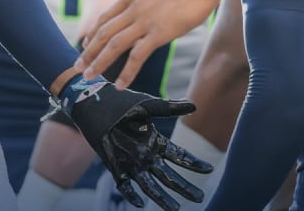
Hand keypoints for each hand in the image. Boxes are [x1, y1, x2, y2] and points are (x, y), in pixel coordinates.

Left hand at [57, 79, 211, 210]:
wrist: (94, 104)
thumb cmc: (122, 103)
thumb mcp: (148, 106)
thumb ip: (170, 108)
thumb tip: (194, 105)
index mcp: (156, 142)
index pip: (179, 156)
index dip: (193, 163)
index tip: (209, 169)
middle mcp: (147, 156)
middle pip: (169, 176)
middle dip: (184, 187)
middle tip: (199, 197)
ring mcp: (131, 163)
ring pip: (150, 185)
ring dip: (162, 198)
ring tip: (176, 209)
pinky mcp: (115, 166)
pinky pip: (124, 185)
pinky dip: (131, 195)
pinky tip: (139, 204)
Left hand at [78, 0, 228, 86]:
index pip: (106, 17)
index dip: (94, 33)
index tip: (85, 45)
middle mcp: (133, 9)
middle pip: (104, 33)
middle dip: (89, 52)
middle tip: (78, 67)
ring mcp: (144, 21)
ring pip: (114, 45)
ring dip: (99, 63)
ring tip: (88, 77)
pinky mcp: (159, 33)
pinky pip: (138, 56)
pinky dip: (127, 72)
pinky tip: (120, 85)